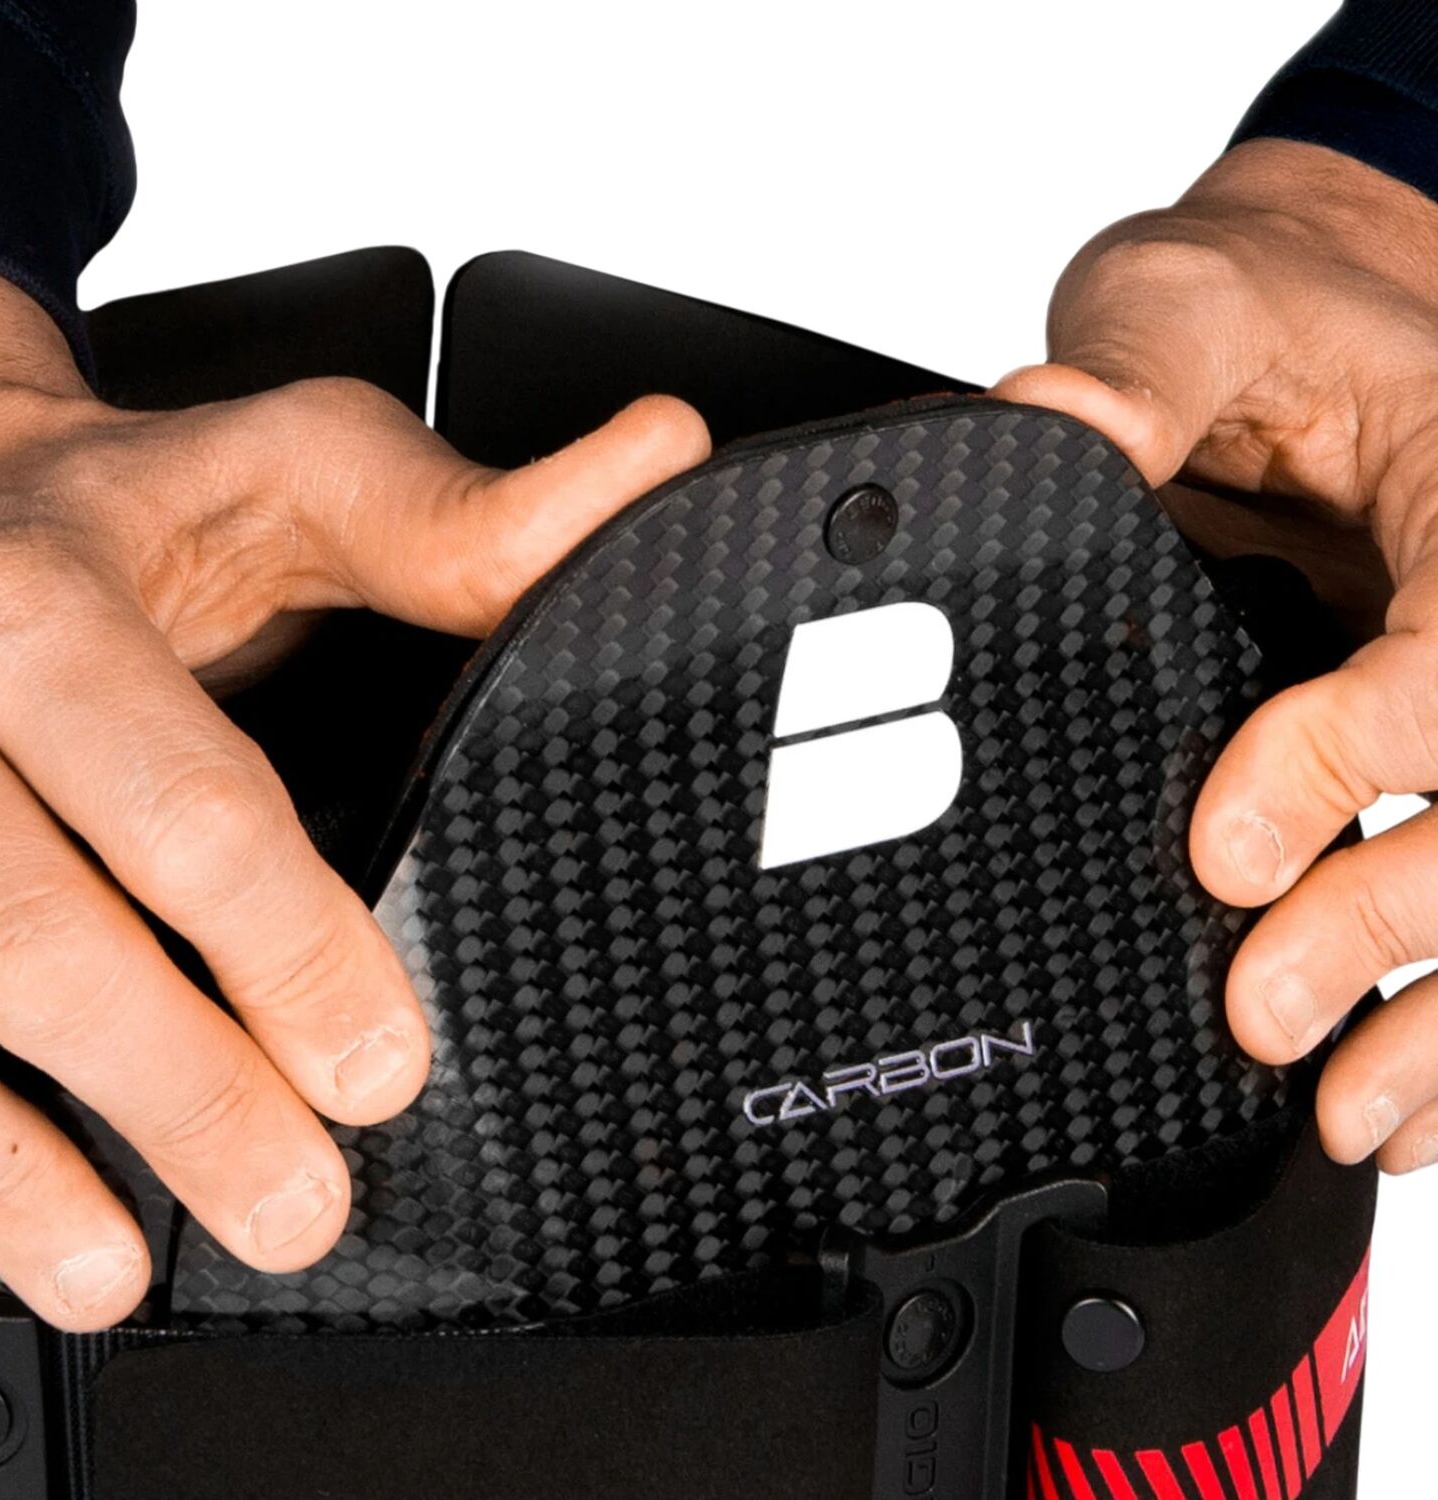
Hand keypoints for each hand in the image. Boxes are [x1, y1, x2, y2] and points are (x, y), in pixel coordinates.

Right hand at [0, 261, 708, 1328]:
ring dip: (17, 1162)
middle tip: (297, 1202)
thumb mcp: (305, 468)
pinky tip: (12, 1216)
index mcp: (43, 602)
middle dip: (178, 1090)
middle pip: (38, 931)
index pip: (185, 805)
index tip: (381, 1066)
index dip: (290, 951)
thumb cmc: (143, 499)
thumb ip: (466, 514)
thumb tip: (659, 461)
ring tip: (130, 1267)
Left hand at [992, 138, 1437, 1175]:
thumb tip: (1045, 423)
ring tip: (1352, 1108)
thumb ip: (1137, 374)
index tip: (1224, 842)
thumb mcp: (1189, 305)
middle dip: (1400, 914)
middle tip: (1266, 1011)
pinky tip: (1403, 1096)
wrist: (1303, 326)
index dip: (1359, 755)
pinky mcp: (1435, 747)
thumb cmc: (1263, 312)